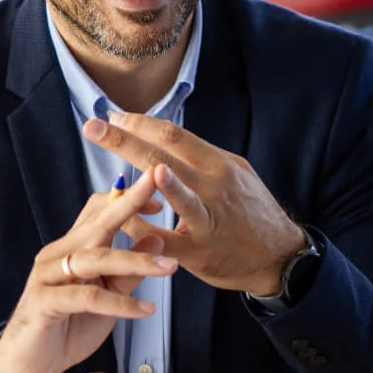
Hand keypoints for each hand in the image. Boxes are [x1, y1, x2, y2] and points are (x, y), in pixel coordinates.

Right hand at [0, 171, 173, 372]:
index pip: (98, 211)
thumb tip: (158, 241)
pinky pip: (86, 297)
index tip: (158, 195)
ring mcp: (48, 276)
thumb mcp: (109, 295)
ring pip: (96, 259)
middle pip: (98, 224)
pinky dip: (119, 303)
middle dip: (129, 205)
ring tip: (170, 268)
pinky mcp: (44, 302)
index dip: (127, 200)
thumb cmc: (68, 325)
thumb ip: (129, 271)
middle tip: (159, 190)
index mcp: (73, 247)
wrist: (27, 363)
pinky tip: (145, 309)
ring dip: (136, 261)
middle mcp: (58, 254)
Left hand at [83, 112, 307, 296]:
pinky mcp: (197, 252)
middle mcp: (214, 187)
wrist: (278, 256)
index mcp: (219, 164)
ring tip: (120, 172)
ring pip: (172, 196)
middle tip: (93, 127)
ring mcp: (206, 219)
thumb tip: (168, 139)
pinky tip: (119, 219)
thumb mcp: (237, 174)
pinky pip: (161, 238)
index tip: (114, 116)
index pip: (175, 136)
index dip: (142, 124)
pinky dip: (138, 227)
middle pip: (164, 157)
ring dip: (142, 183)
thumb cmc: (252, 212)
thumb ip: (203, 158)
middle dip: (124, 141)